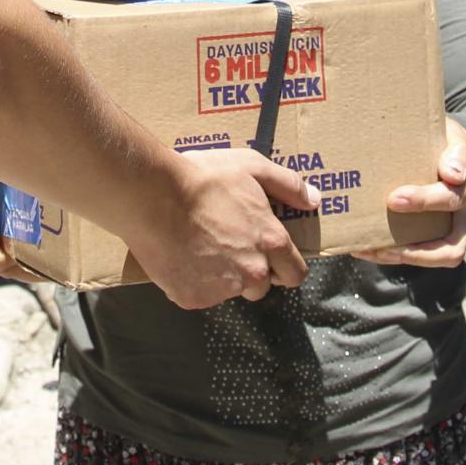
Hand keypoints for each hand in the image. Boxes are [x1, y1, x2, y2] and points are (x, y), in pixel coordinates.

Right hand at [126, 148, 313, 309]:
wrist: (152, 195)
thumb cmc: (202, 178)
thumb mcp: (251, 166)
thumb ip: (287, 185)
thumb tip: (313, 199)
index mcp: (270, 243)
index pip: (295, 274)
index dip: (284, 266)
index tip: (271, 256)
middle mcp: (251, 273)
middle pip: (261, 286)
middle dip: (250, 270)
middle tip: (227, 243)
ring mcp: (220, 290)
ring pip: (229, 291)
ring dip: (221, 276)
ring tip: (199, 245)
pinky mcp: (191, 298)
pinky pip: (199, 295)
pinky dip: (192, 280)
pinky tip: (181, 254)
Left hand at [356, 117, 465, 267]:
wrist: (455, 156)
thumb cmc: (447, 142)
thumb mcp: (452, 133)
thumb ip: (454, 148)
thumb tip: (452, 173)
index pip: (455, 193)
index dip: (426, 200)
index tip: (394, 199)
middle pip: (453, 240)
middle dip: (416, 242)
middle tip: (377, 227)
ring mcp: (459, 228)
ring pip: (444, 256)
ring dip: (406, 257)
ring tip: (372, 249)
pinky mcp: (442, 237)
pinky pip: (424, 255)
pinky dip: (395, 254)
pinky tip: (366, 248)